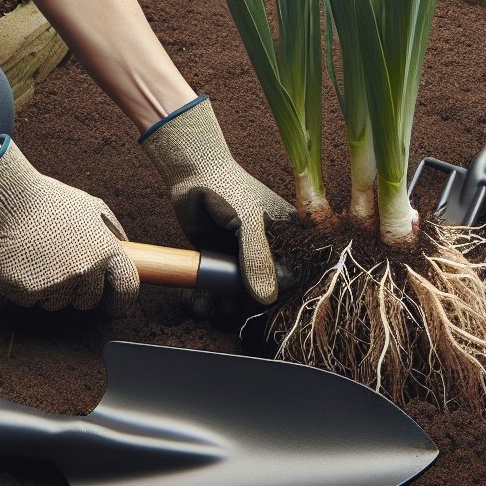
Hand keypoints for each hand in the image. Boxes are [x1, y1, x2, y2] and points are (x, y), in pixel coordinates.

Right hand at [0, 136, 139, 311]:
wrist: (7, 201)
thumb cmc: (48, 201)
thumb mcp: (90, 207)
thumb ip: (111, 230)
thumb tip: (124, 250)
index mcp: (106, 250)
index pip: (127, 288)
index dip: (121, 301)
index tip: (113, 306)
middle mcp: (85, 270)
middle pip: (88, 301)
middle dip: (77, 291)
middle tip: (59, 268)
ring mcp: (57, 282)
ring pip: (58, 303)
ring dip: (49, 289)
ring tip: (37, 258)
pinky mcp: (29, 291)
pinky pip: (31, 301)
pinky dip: (25, 288)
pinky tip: (21, 263)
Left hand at [139, 98, 291, 303]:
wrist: (192, 173)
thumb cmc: (229, 190)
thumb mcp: (249, 224)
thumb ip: (257, 260)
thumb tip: (266, 300)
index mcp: (288, 239)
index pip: (293, 277)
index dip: (280, 297)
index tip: (263, 312)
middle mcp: (267, 251)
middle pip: (263, 291)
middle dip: (244, 306)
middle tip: (226, 309)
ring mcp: (242, 257)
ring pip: (237, 293)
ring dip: (221, 305)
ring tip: (206, 309)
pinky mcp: (218, 260)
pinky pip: (216, 287)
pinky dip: (206, 298)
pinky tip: (194, 303)